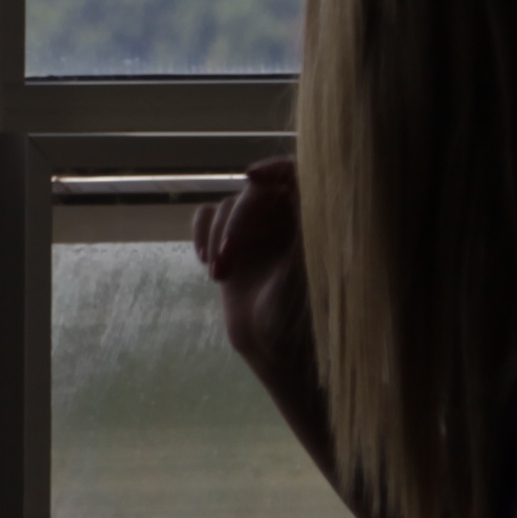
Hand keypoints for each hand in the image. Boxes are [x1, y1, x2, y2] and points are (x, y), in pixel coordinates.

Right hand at [196, 157, 318, 429]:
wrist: (277, 351)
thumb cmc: (300, 317)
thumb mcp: (303, 268)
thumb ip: (300, 223)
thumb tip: (296, 178)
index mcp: (315, 219)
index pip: (298, 172)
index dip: (276, 166)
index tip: (252, 176)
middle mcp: (288, 218)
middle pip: (255, 192)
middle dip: (235, 223)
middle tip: (225, 262)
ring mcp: (260, 229)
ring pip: (229, 206)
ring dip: (217, 237)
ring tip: (218, 276)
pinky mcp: (234, 242)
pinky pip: (208, 216)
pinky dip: (201, 234)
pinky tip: (206, 262)